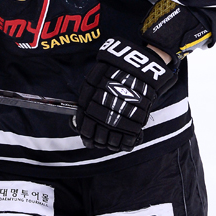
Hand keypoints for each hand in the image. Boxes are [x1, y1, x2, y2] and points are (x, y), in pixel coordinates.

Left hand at [74, 37, 177, 151]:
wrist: (135, 70)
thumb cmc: (111, 74)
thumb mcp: (91, 84)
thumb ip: (85, 102)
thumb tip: (80, 118)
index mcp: (90, 109)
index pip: (85, 132)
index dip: (87, 138)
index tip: (89, 139)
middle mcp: (104, 118)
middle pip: (98, 140)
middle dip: (99, 142)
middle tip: (101, 140)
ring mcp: (120, 122)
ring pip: (112, 144)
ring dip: (111, 145)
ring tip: (113, 141)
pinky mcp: (135, 124)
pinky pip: (128, 143)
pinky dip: (125, 145)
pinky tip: (124, 142)